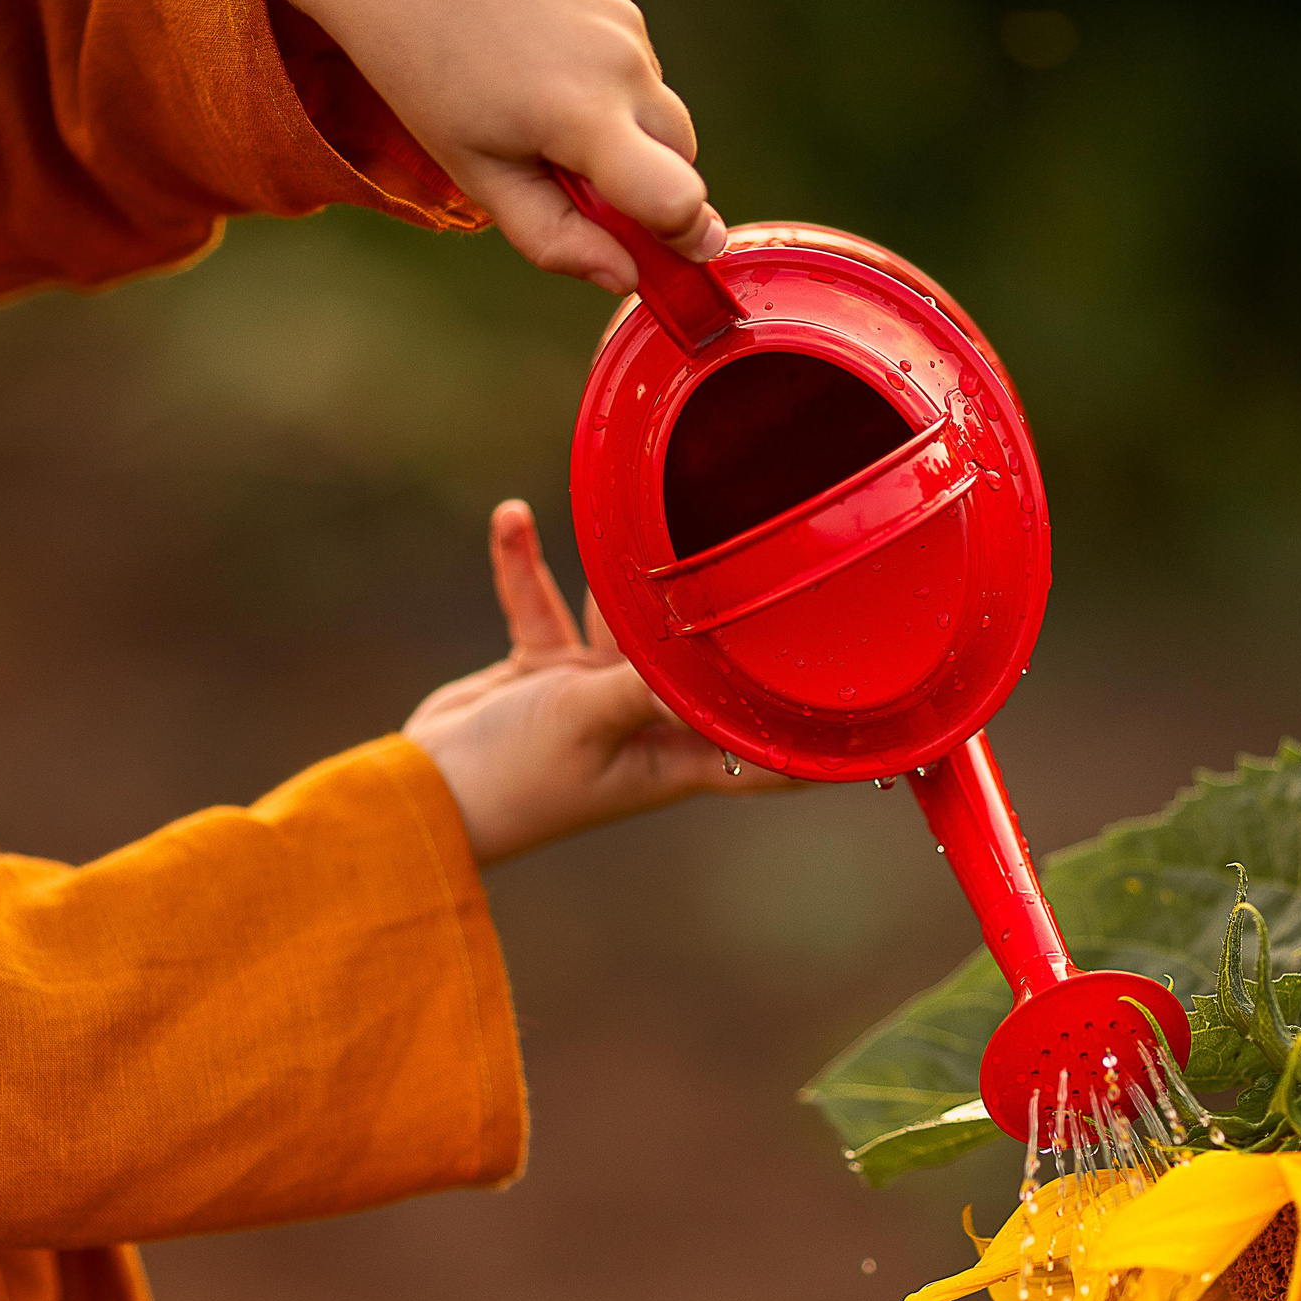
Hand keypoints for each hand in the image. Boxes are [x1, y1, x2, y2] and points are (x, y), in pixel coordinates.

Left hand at [273, 0, 723, 291]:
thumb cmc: (428, 72)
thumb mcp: (477, 173)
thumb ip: (554, 236)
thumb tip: (624, 277)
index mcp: (583, 119)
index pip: (678, 198)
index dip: (686, 236)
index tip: (680, 250)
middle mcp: (620, 64)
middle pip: (681, 154)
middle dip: (648, 179)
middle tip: (571, 174)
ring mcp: (624, 21)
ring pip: (655, 103)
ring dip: (622, 122)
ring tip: (542, 101)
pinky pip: (635, 57)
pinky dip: (605, 74)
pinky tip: (546, 58)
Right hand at [408, 501, 789, 865]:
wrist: (421, 793)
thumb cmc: (513, 780)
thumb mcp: (586, 720)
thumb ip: (642, 682)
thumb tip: (703, 656)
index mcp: (675, 758)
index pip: (768, 756)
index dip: (819, 738)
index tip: (879, 706)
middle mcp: (648, 726)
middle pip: (703, 662)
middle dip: (718, 611)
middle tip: (754, 539)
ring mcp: (595, 696)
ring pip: (626, 621)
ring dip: (619, 575)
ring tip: (634, 507)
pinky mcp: (543, 671)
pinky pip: (544, 606)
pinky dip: (527, 565)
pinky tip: (516, 516)